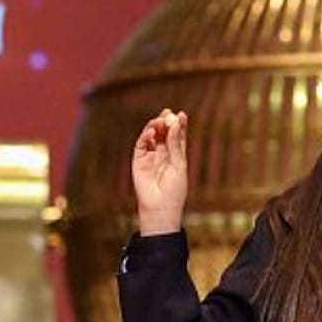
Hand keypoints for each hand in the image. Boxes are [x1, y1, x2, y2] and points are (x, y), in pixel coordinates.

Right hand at [131, 108, 187, 233]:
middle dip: (166, 122)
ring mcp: (150, 156)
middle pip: (164, 133)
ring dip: (155, 127)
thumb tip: (174, 124)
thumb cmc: (175, 189)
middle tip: (168, 113)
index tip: (182, 114)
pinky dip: (145, 137)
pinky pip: (141, 145)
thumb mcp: (179, 164)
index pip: (177, 136)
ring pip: (152, 137)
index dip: (179, 125)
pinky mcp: (138, 161)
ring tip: (160, 121)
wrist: (161, 207)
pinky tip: (151, 132)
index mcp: (176, 155)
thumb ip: (176, 144)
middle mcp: (162, 154)